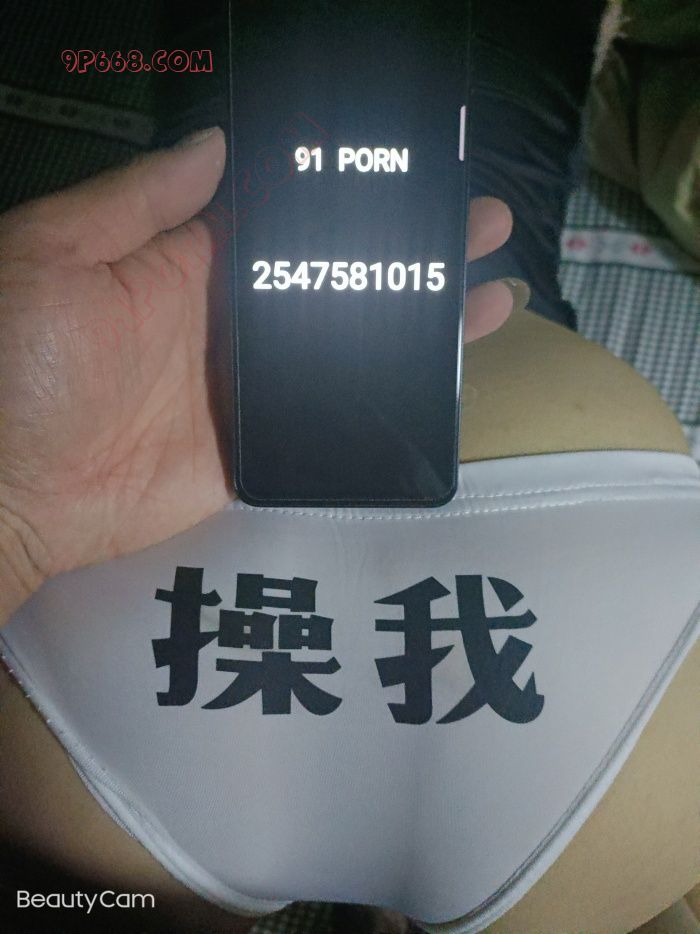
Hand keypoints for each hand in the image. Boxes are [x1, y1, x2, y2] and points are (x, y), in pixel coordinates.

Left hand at [0, 127, 513, 620]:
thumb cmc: (15, 364)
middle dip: (404, 255)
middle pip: (331, 284)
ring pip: (346, 353)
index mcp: (185, 267)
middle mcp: (227, 326)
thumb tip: (216, 144)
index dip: (345, 200)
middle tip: (473, 227)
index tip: (408, 178)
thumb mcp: (56, 253)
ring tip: (485, 299)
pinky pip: (329, 428)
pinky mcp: (256, 452)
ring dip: (413, 326)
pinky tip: (437, 384)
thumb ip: (139, 202)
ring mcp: (247, 393)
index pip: (282, 224)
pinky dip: (384, 410)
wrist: (9, 492)